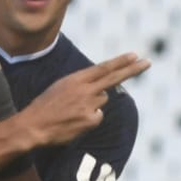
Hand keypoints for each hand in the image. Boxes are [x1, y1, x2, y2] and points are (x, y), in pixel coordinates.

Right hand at [19, 53, 150, 146]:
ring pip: (102, 101)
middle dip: (132, 69)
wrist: (33, 126)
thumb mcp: (61, 88)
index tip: (134, 55)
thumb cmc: (45, 107)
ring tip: (73, 111)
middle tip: (147, 62)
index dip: (120, 62)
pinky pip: (97, 117)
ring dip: (93, 104)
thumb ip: (83, 85)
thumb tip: (105, 90)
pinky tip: (75, 121)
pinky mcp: (91, 120)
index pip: (103, 68)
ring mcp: (89, 104)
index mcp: (75, 79)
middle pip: (114, 78)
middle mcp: (85, 89)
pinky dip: (90, 119)